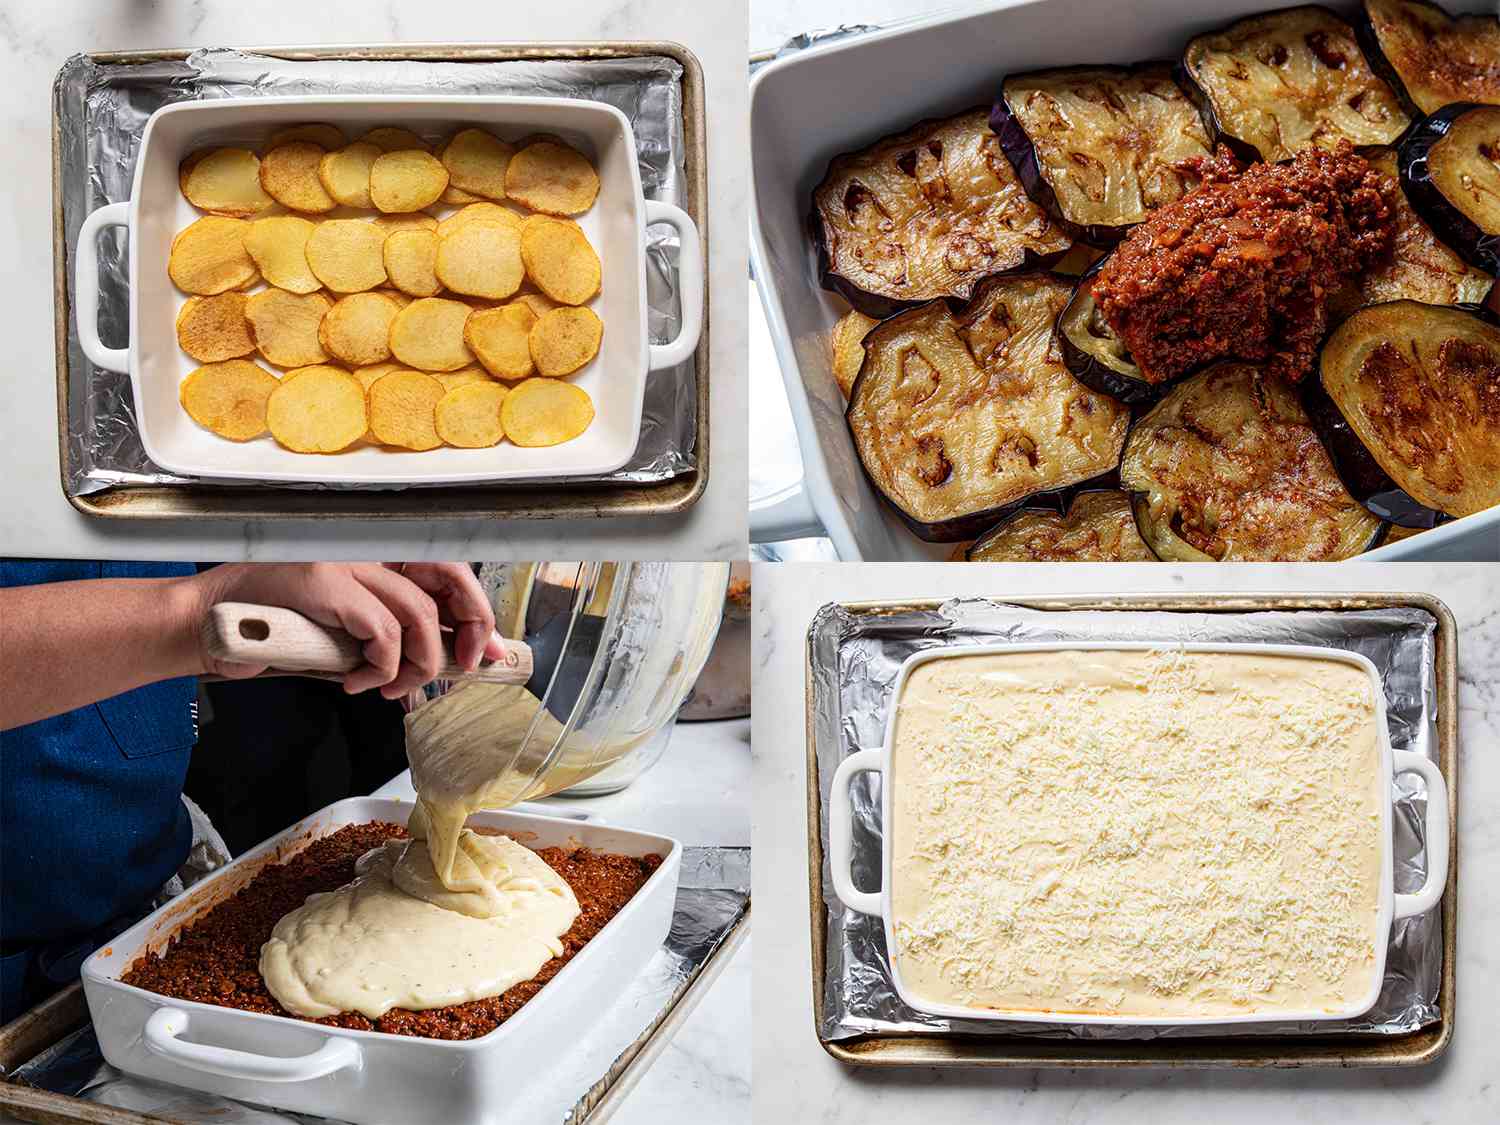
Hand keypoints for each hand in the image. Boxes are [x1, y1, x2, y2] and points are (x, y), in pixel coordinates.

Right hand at [187, 563, 504, 698]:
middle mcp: (363, 548)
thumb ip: (392, 633)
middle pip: (449, 577)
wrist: (205, 623)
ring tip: (389, 686)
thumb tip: (453, 655)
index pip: (445, 569)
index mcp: (373, 555)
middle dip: (470, 628)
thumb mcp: (345, 630)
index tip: (490, 650)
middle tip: (461, 668)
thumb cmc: (273, 628)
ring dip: (415, 665)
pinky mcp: (324, 583)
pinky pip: (382, 631)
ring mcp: (344, 561)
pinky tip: (359, 680)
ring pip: (418, 614)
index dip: (476, 610)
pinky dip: (382, 666)